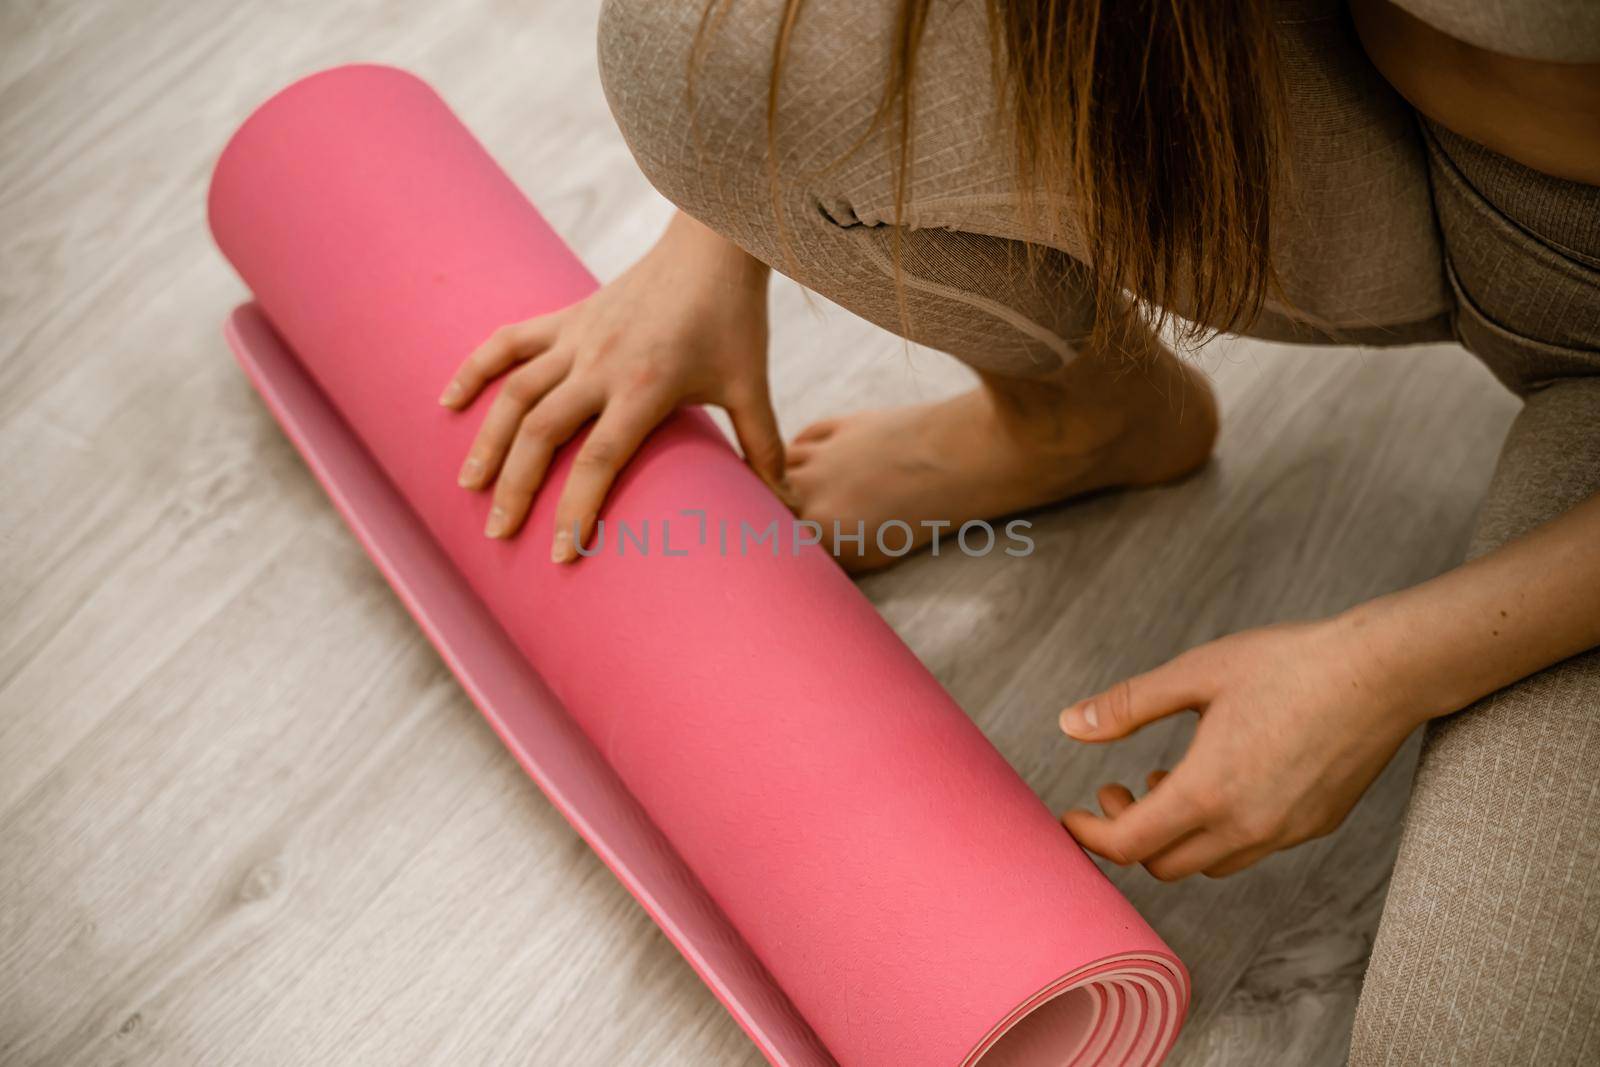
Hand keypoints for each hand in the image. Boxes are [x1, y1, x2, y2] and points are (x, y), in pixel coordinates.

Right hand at [439, 212, 779, 560]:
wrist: (712, 246)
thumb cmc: (733, 319)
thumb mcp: (750, 386)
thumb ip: (763, 447)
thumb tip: (785, 505)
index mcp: (645, 386)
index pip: (600, 459)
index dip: (576, 509)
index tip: (561, 555)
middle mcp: (600, 363)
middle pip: (542, 432)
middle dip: (517, 487)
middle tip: (498, 535)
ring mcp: (577, 337)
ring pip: (515, 392)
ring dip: (488, 440)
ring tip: (468, 486)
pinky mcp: (565, 317)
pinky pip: (509, 343)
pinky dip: (475, 369)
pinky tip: (447, 402)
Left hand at [1057, 617, 1425, 879]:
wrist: (1383, 672)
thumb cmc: (1287, 664)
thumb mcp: (1194, 675)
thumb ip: (1127, 706)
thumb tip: (1069, 725)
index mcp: (1208, 792)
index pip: (1129, 846)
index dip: (1089, 836)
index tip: (1071, 816)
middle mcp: (1248, 827)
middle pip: (1164, 865)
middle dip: (1128, 836)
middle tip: (1117, 790)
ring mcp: (1286, 832)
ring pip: (1210, 863)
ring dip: (1175, 836)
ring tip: (1165, 783)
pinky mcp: (1316, 825)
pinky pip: (1252, 849)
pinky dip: (1219, 831)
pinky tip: (1221, 782)